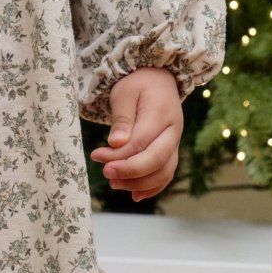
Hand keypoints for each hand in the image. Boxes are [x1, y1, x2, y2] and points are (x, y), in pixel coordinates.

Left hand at [91, 68, 182, 203]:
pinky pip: (167, 173)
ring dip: (139, 183)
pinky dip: (153, 187)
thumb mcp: (125, 93)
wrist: (159, 78)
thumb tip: (116, 143)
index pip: (139, 142)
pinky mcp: (171, 150)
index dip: (118, 154)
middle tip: (106, 174)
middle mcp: (173, 131)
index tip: (96, 156)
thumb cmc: (138, 84)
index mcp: (161, 114)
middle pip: (156, 160)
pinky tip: (134, 194)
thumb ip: (122, 118)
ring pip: (164, 171)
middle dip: (129, 172)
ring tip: (114, 184)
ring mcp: (175, 142)